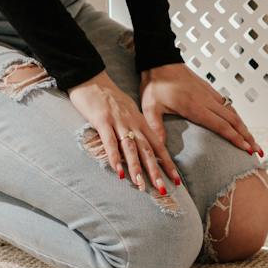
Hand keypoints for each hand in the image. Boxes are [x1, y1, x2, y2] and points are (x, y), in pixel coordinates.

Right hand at [67, 71, 182, 194]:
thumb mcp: (127, 111)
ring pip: (131, 148)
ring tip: (141, 185)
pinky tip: (118, 171)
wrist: (91, 78)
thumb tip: (143, 145)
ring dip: (137, 168)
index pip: (158, 146)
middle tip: (163, 189)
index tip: (176, 180)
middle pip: (148, 150)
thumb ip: (135, 127)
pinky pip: (110, 142)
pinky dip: (115, 157)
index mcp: (140, 122)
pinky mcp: (102, 121)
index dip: (167, 164)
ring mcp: (118, 122)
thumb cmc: (108, 97)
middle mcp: (133, 123)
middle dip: (156, 171)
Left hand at [139, 62, 263, 157]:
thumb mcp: (151, 108)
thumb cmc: (155, 84)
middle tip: (257, 150)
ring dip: (244, 127)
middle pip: (233, 120)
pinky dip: (236, 116)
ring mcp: (209, 94)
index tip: (246, 149)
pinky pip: (227, 104)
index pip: (220, 125)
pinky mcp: (208, 89)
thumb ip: (156, 129)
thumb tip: (158, 151)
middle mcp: (206, 100)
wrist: (160, 61)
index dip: (235, 138)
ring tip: (252, 140)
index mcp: (195, 107)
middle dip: (246, 136)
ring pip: (233, 112)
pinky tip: (238, 122)